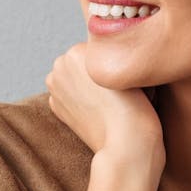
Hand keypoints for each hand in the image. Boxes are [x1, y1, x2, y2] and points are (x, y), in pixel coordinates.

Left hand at [44, 42, 163, 158]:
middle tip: (114, 90)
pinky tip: (97, 110)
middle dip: (95, 71)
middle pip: (82, 61)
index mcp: (76, 49)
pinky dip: (80, 100)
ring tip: (106, 100)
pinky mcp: (55, 107)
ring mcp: (55, 87)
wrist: (127, 141)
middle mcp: (59, 65)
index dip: (113, 61)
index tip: (122, 74)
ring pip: (74, 77)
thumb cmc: (136, 103)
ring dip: (86, 84)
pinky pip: (69, 95)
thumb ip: (110, 52)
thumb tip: (103, 54)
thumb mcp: (127, 62)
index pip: (96, 48)